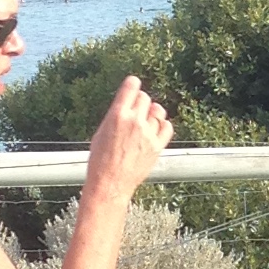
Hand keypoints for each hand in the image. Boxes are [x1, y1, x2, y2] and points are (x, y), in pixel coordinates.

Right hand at [86, 74, 172, 202]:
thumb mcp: (101, 132)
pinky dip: (163, 126)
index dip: (133, 84)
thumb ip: (116, 116)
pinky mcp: (157, 146)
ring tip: (146, 120)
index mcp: (117, 115)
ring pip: (158, 111)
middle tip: (136, 110)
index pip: (131, 86)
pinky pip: (167, 127)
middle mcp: (134, 122)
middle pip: (145, 98)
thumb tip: (126, 105)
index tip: (134, 85)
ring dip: (153, 112)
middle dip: (140, 102)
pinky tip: (155, 130)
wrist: (109, 184)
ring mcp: (148, 134)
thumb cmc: (100, 160)